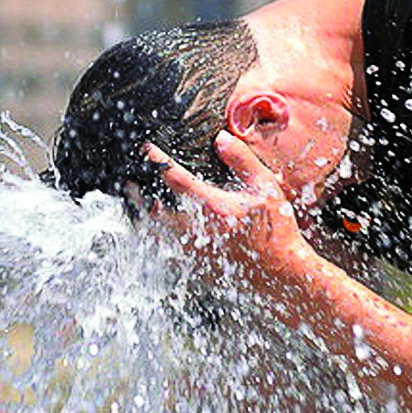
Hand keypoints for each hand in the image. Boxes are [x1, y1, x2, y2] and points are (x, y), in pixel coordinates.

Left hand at [145, 133, 316, 292]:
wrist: (283, 274)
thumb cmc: (276, 231)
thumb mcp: (266, 188)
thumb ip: (242, 161)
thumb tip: (219, 138)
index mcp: (212, 206)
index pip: (175, 178)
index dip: (157, 161)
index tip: (146, 149)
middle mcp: (197, 230)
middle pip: (154, 210)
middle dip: (139, 196)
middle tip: (128, 185)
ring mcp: (194, 252)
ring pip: (157, 235)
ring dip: (146, 220)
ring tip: (138, 209)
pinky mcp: (196, 268)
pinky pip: (169, 255)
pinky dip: (159, 242)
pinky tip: (158, 236)